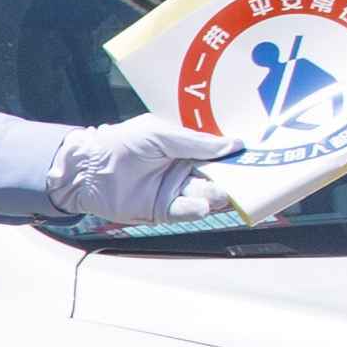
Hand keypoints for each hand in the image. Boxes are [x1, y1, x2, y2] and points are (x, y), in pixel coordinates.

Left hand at [48, 111, 244, 224]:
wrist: (88, 168)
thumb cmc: (122, 143)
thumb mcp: (161, 134)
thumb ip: (196, 142)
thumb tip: (233, 144)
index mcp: (188, 149)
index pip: (220, 155)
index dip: (238, 158)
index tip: (258, 158)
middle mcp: (185, 172)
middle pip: (219, 178)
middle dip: (235, 180)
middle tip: (251, 180)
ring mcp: (175, 192)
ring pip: (206, 197)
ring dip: (218, 196)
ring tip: (223, 192)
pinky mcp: (163, 211)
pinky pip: (186, 212)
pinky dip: (196, 210)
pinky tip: (203, 205)